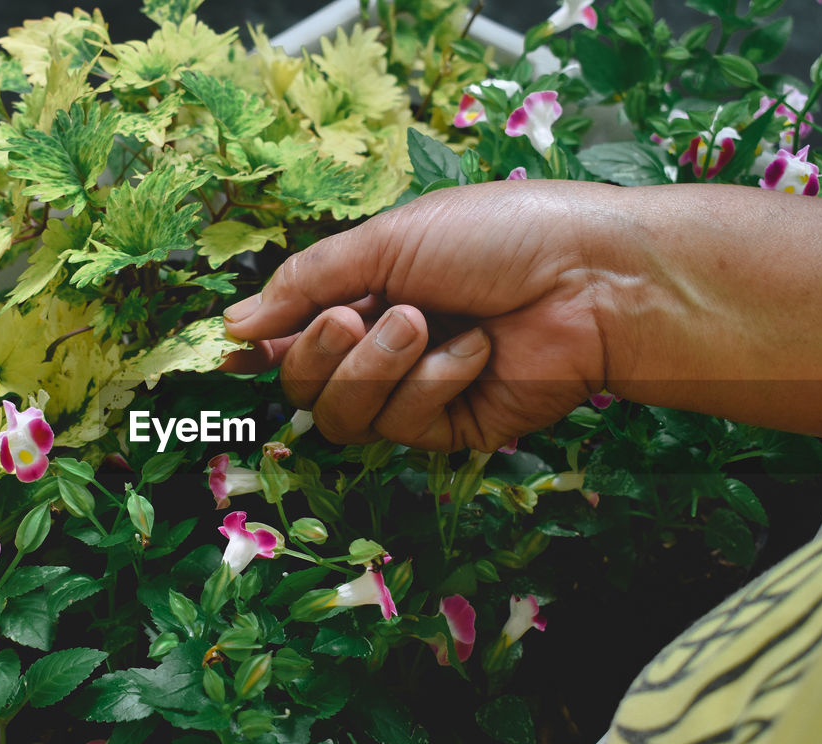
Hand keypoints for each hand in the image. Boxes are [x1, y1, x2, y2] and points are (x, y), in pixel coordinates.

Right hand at [222, 182, 612, 450]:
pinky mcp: (453, 430)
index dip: (258, 348)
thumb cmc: (498, 236)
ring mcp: (417, 394)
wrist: (591, 275)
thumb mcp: (389, 239)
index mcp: (364, 295)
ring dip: (376, 366)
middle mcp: (382, 349)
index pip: (288, 338)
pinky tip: (477, 350)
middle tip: (356, 316)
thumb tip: (231, 326)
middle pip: (303, 387)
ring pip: (344, 417)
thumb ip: (307, 282)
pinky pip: (405, 426)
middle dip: (320, 352)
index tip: (234, 349)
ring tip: (424, 323)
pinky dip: (434, 381)